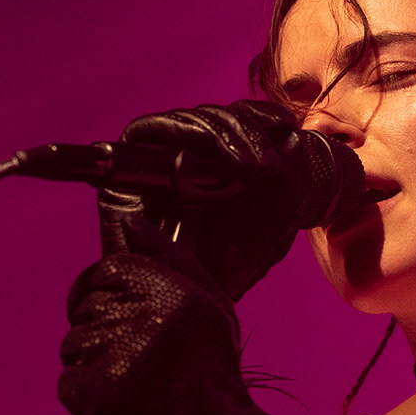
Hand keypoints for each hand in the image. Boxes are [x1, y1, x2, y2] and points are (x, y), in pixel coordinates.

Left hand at [57, 251, 247, 414]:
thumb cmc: (211, 366)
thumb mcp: (208, 300)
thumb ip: (170, 255)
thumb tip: (134, 222)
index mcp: (161, 283)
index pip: (106, 269)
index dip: (111, 292)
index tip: (126, 315)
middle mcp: (135, 311)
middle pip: (86, 306)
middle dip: (103, 329)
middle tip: (137, 355)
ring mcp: (111, 349)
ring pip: (74, 343)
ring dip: (94, 363)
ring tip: (132, 381)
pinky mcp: (93, 386)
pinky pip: (69, 380)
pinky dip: (87, 394)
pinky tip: (119, 401)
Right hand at [97, 100, 302, 300]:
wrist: (190, 298)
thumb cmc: (228, 268)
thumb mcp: (273, 224)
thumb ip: (287, 185)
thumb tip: (291, 140)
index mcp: (216, 168)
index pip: (233, 124)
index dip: (257, 116)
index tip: (285, 125)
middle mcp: (185, 162)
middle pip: (212, 117)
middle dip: (247, 130)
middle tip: (270, 165)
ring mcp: (154, 164)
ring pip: (187, 119)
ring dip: (227, 134)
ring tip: (255, 167)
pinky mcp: (124, 169)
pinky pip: (150, 130)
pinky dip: (190, 133)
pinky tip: (224, 158)